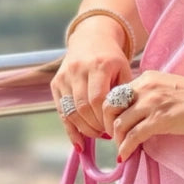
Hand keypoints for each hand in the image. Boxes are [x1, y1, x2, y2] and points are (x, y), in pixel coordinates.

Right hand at [51, 29, 132, 150]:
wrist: (90, 39)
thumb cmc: (112, 59)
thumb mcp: (124, 70)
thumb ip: (125, 94)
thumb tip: (128, 124)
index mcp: (98, 65)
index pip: (98, 99)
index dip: (106, 119)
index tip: (116, 129)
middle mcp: (77, 70)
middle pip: (83, 108)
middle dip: (96, 126)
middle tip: (108, 134)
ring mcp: (64, 76)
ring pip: (71, 112)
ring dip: (85, 129)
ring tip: (98, 134)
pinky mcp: (55, 83)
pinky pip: (62, 112)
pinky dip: (70, 130)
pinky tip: (79, 143)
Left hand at [104, 71, 183, 160]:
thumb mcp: (169, 89)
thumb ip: (150, 96)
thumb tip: (136, 114)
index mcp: (147, 78)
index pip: (114, 93)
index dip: (109, 112)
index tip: (112, 126)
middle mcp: (145, 87)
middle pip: (109, 107)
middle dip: (106, 125)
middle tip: (114, 139)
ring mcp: (152, 103)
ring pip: (118, 124)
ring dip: (117, 140)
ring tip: (123, 149)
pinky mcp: (161, 120)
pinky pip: (133, 137)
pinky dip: (125, 149)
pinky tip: (126, 157)